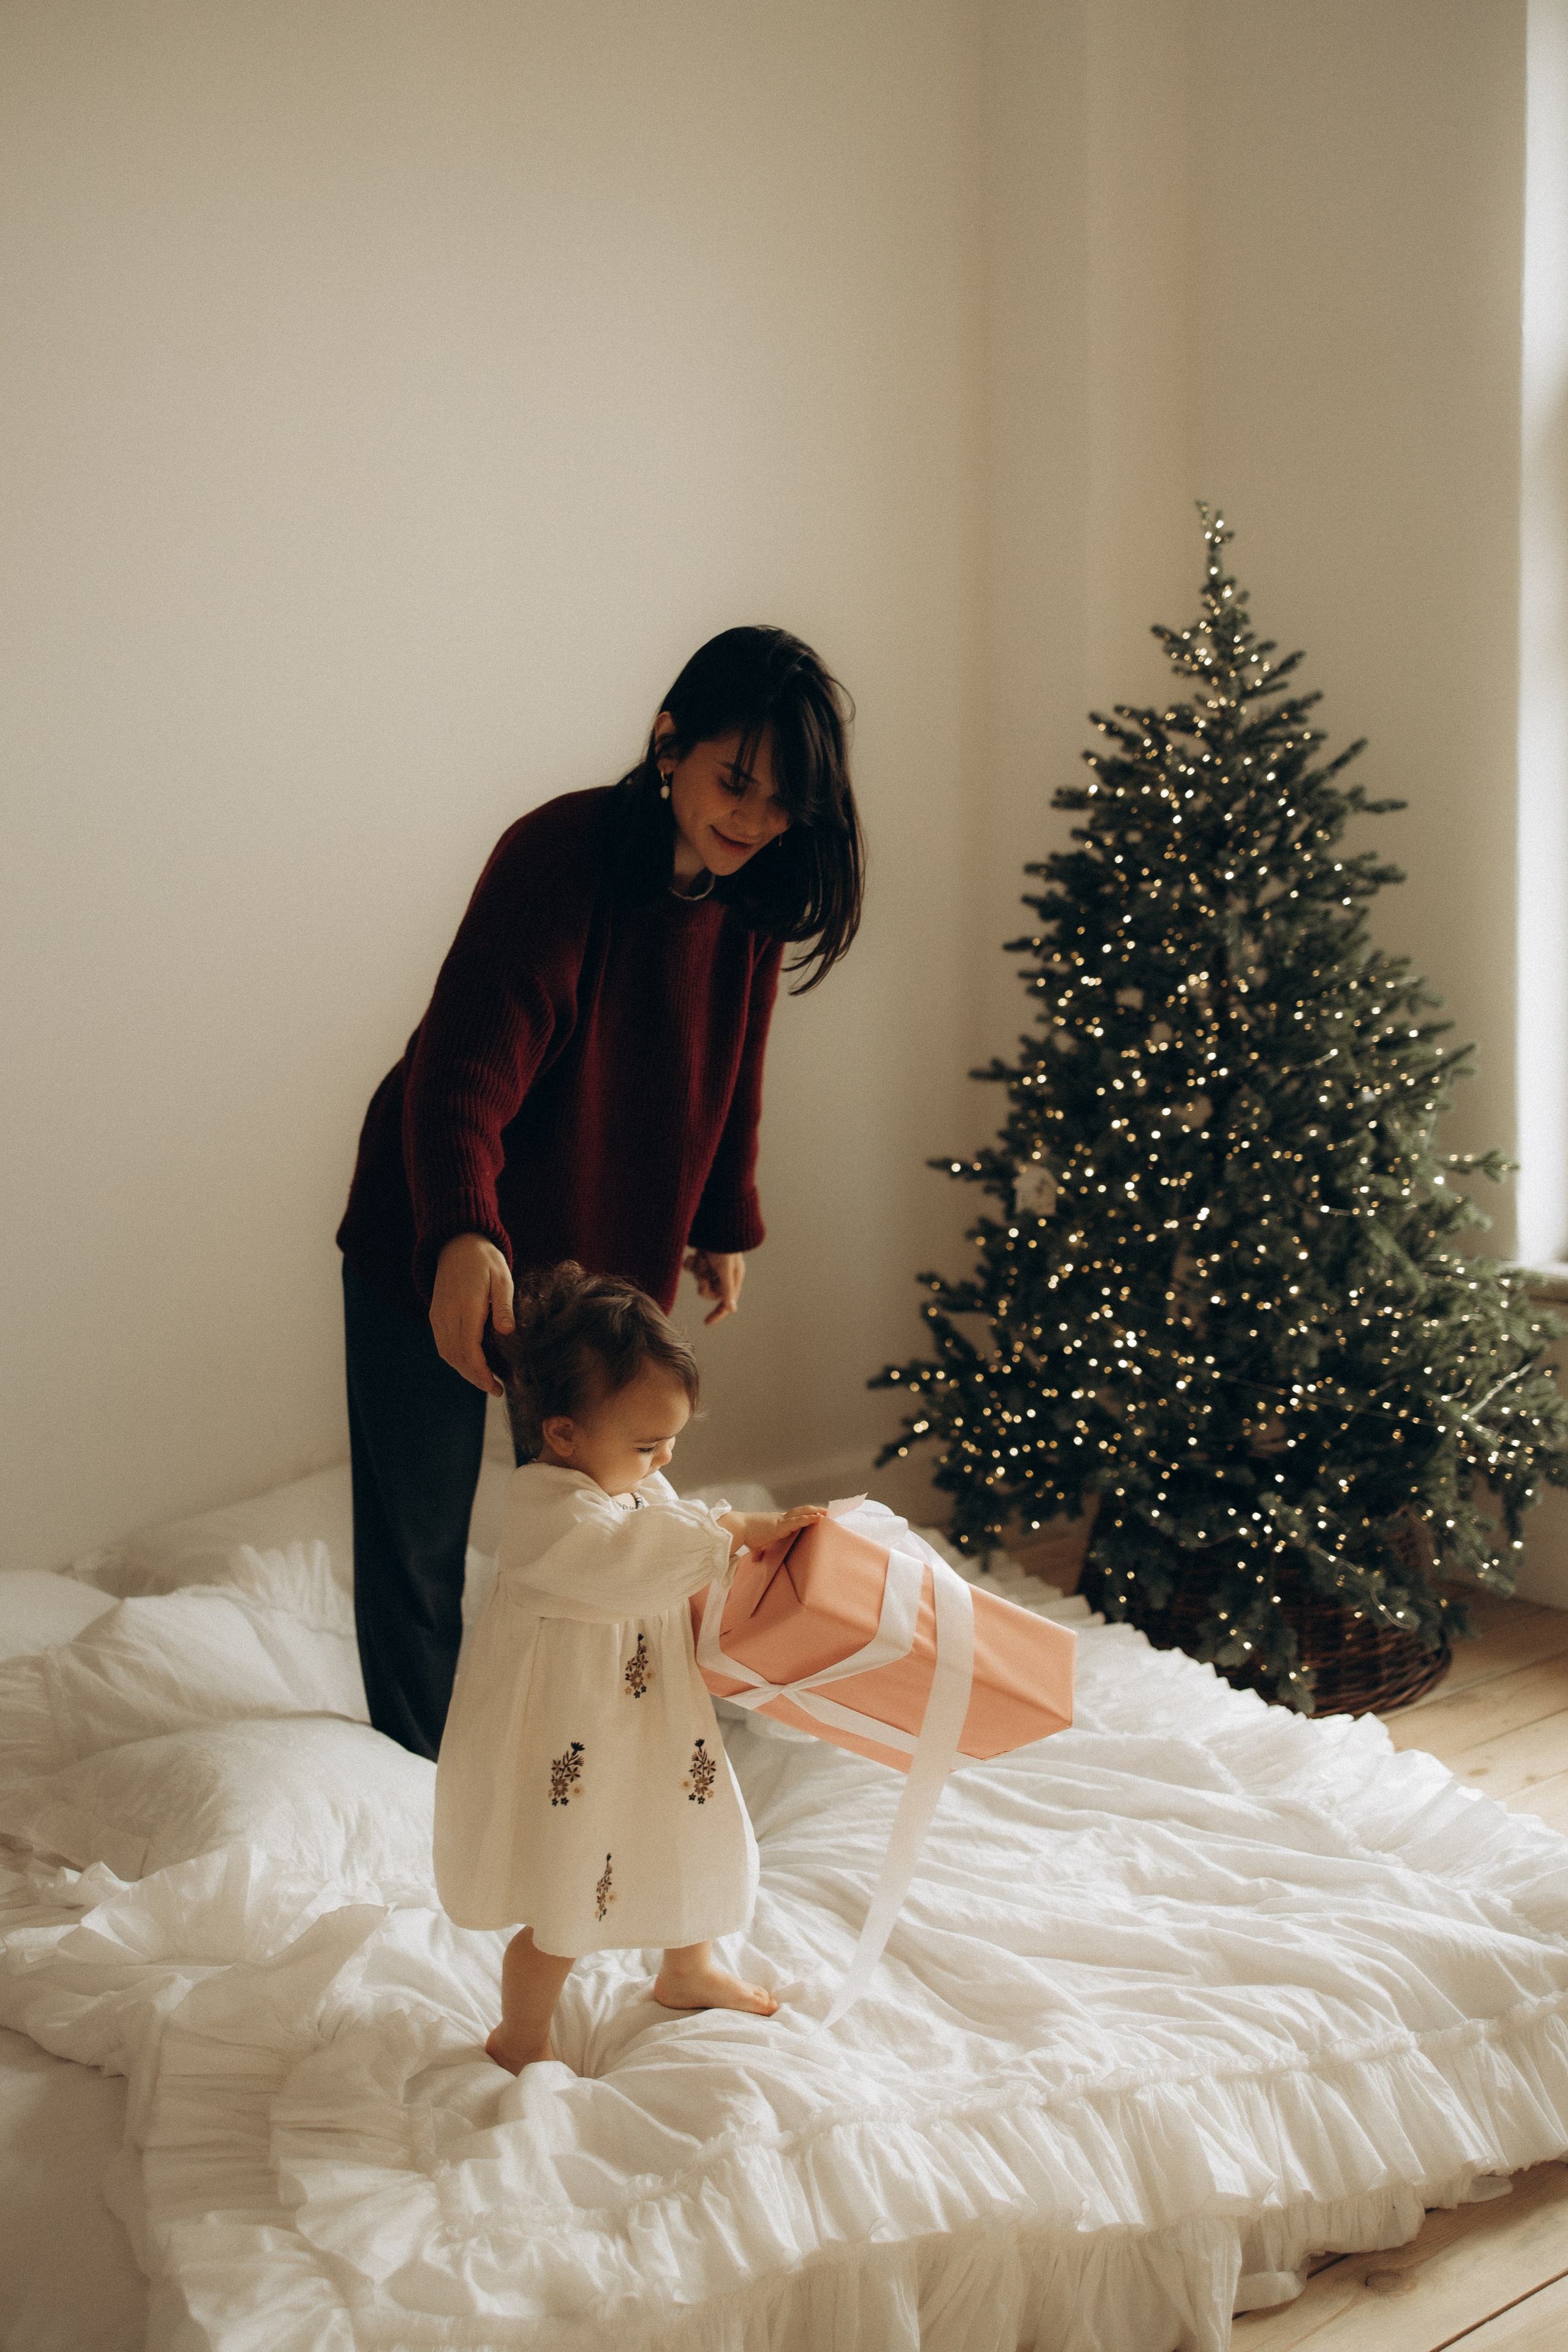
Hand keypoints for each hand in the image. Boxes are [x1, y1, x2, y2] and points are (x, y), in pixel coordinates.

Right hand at [431, 1233, 513, 1395]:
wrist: (456, 1242)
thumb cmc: (485, 1259)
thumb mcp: (502, 1277)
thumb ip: (504, 1305)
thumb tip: (507, 1332)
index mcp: (466, 1305)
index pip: (469, 1349)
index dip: (481, 1372)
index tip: (496, 1386)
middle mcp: (447, 1313)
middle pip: (456, 1357)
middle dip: (475, 1377)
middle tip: (495, 1389)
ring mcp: (438, 1314)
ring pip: (447, 1353)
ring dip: (464, 1371)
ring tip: (485, 1380)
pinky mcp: (435, 1314)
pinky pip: (442, 1344)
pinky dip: (455, 1359)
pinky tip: (471, 1364)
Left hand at [685, 1248, 744, 1325]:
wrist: (712, 1221)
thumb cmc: (723, 1245)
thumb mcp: (725, 1269)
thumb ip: (727, 1290)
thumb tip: (732, 1310)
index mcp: (734, 1276)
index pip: (727, 1301)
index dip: (718, 1313)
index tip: (706, 1322)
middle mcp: (723, 1272)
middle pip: (710, 1292)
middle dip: (704, 1285)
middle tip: (703, 1277)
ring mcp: (710, 1264)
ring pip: (699, 1279)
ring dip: (698, 1270)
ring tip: (701, 1258)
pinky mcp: (700, 1256)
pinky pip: (692, 1268)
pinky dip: (691, 1263)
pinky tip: (693, 1254)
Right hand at [716, 1504, 826, 1556]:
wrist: (737, 1529)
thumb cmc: (745, 1535)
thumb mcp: (755, 1545)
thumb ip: (758, 1552)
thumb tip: (755, 1560)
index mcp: (776, 1523)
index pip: (793, 1517)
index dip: (804, 1515)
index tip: (814, 1515)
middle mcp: (780, 1519)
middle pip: (800, 1511)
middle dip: (813, 1510)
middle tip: (825, 1512)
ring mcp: (780, 1521)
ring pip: (801, 1513)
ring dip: (814, 1512)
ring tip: (826, 1513)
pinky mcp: (780, 1526)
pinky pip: (797, 1521)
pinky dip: (809, 1519)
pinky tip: (818, 1518)